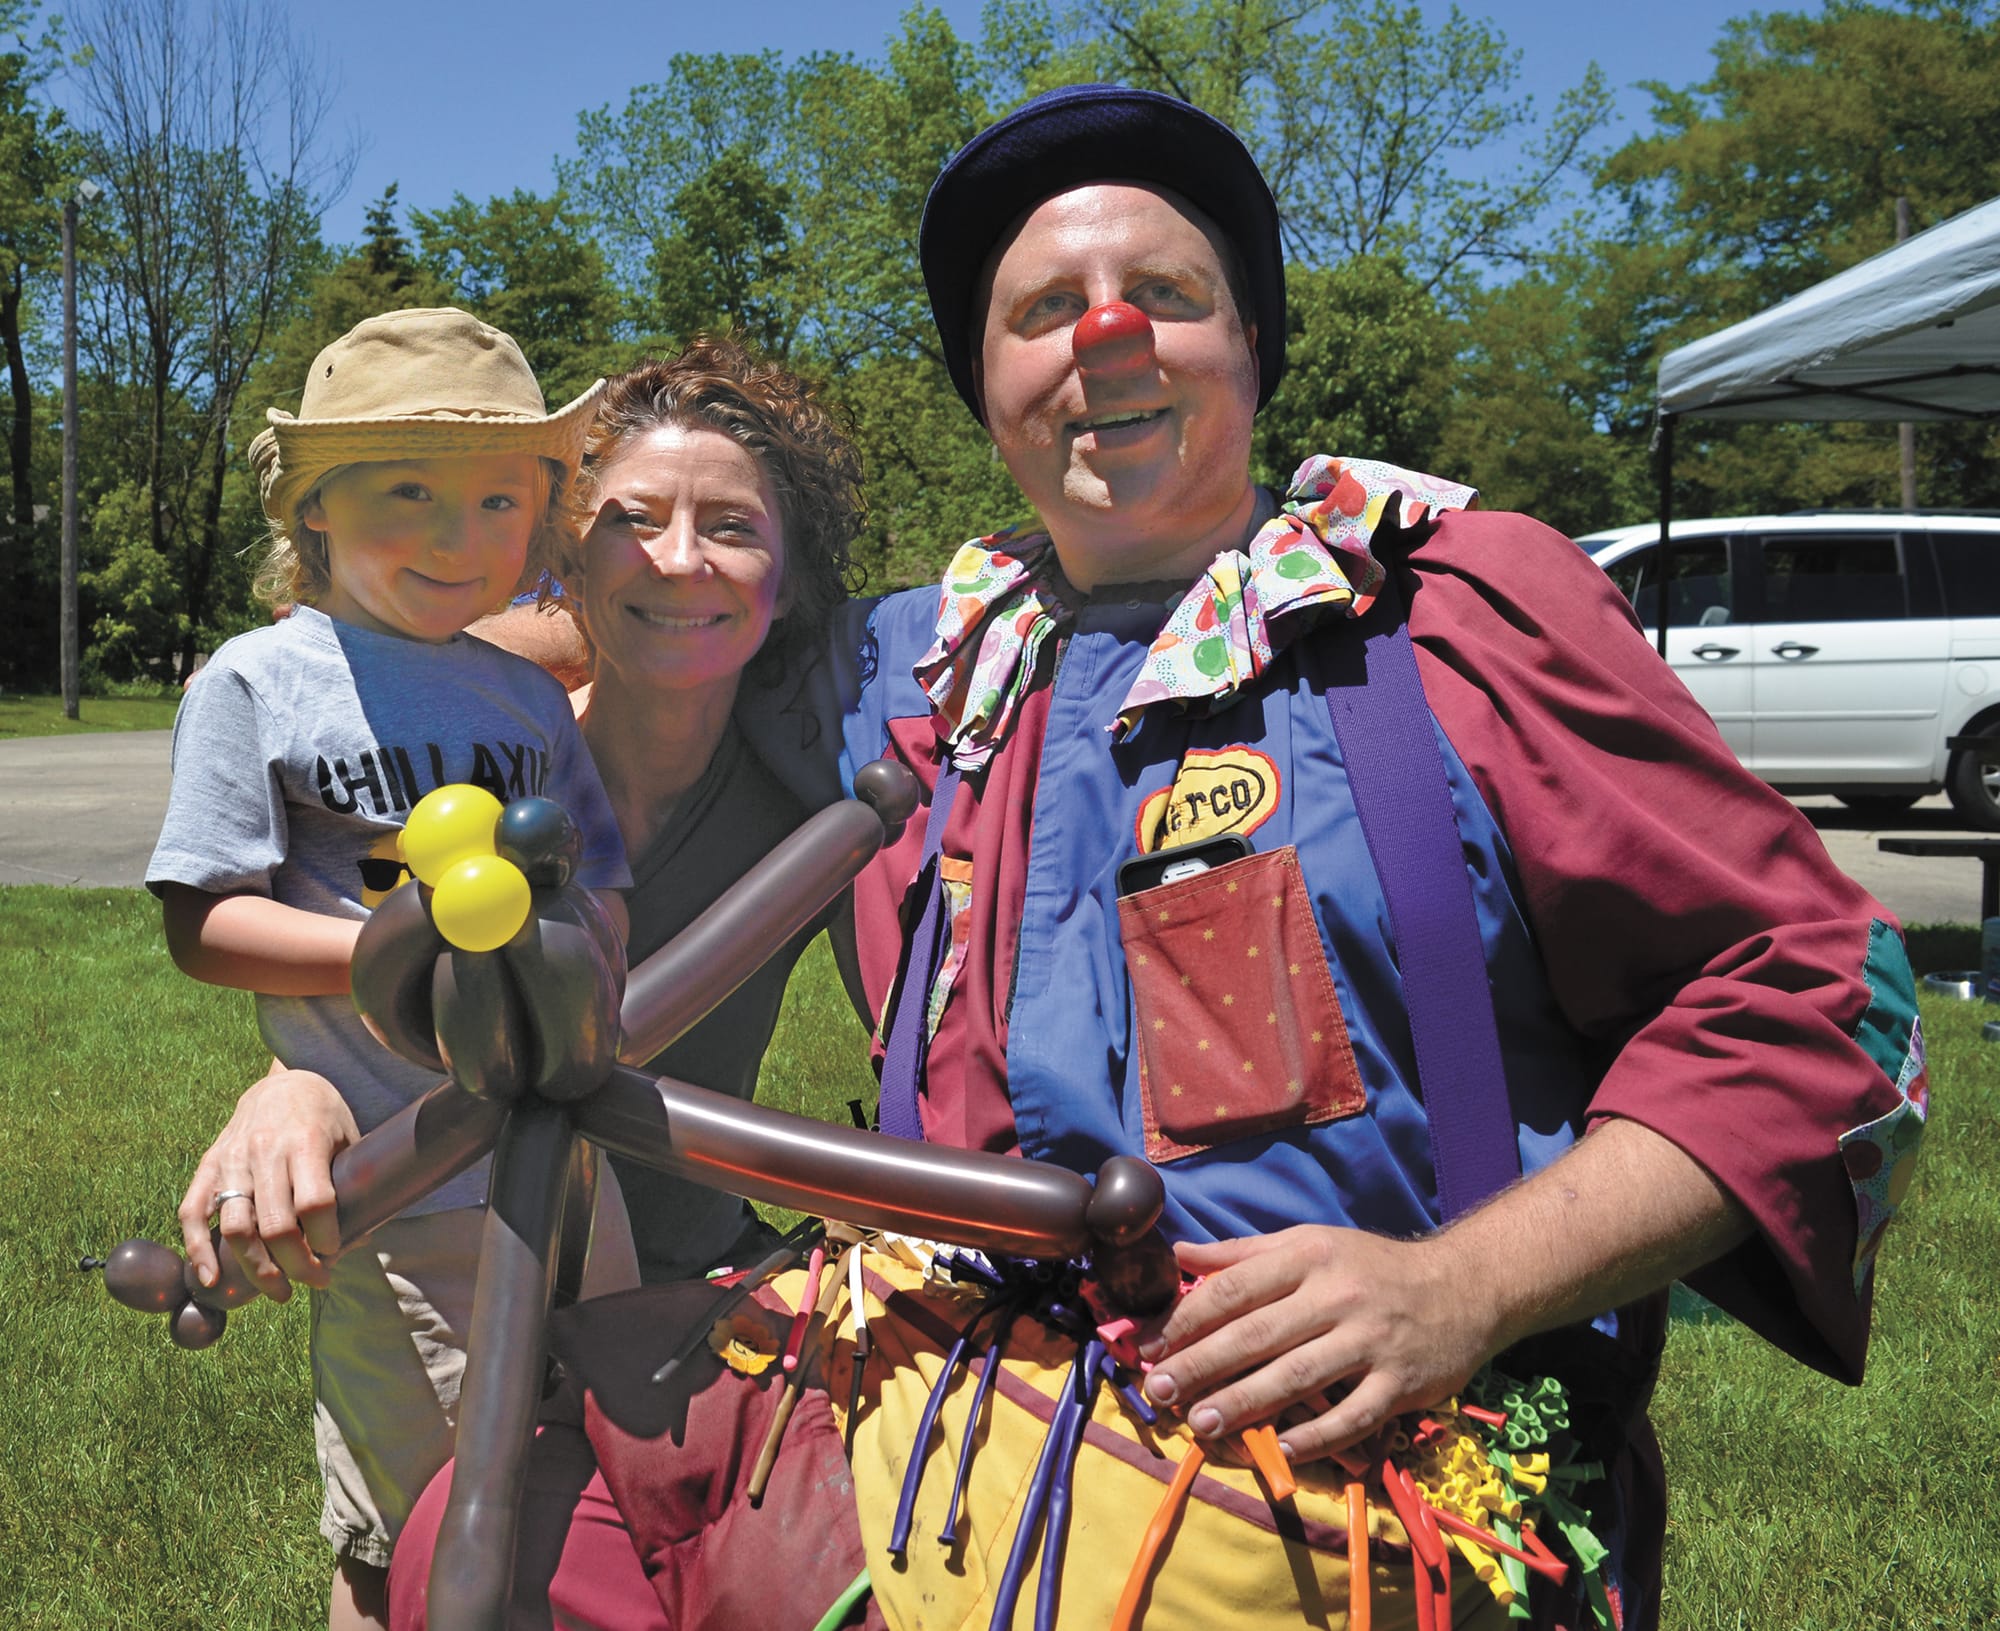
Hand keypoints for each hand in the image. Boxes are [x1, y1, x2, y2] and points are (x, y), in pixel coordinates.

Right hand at [177, 1066, 358, 1299]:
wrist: (284, 1084)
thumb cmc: (325, 1118)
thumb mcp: (350, 1140)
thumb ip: (354, 1185)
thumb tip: (360, 1240)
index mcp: (307, 1142)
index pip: (315, 1202)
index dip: (326, 1237)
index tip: (334, 1253)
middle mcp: (265, 1151)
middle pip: (276, 1225)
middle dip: (297, 1265)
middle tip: (315, 1281)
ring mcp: (232, 1160)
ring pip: (236, 1228)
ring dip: (256, 1269)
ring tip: (279, 1291)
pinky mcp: (208, 1166)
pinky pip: (193, 1213)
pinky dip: (198, 1250)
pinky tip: (212, 1277)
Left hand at [1137, 1226, 1500, 1463]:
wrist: (1464, 1287)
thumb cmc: (1371, 1267)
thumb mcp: (1310, 1243)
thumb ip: (1243, 1254)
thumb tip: (1179, 1254)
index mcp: (1308, 1257)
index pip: (1234, 1290)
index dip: (1185, 1320)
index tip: (1149, 1348)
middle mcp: (1337, 1296)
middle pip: (1256, 1335)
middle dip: (1200, 1366)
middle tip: (1160, 1392)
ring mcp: (1371, 1342)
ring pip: (1296, 1378)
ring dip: (1244, 1404)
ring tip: (1201, 1424)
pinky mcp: (1401, 1384)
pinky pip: (1352, 1418)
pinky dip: (1316, 1438)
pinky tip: (1280, 1450)